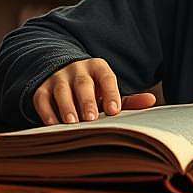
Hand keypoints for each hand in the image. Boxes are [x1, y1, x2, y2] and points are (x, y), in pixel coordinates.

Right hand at [32, 58, 155, 124]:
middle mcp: (77, 69)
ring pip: (61, 90)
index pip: (106, 77)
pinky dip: (46, 111)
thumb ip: (129, 100)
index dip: (111, 92)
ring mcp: (58, 77)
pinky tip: (52, 124)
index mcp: (98, 68)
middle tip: (92, 118)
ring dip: (66, 106)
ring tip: (72, 123)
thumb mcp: (109, 92)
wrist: (61, 75)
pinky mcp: (41, 88)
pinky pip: (42, 98)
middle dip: (87, 101)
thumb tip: (151, 101)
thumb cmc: (93, 90)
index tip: (114, 110)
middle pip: (83, 84)